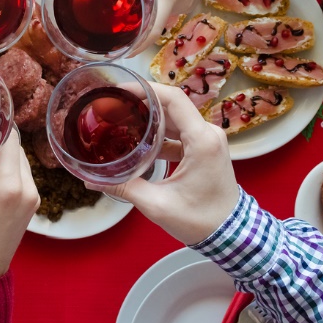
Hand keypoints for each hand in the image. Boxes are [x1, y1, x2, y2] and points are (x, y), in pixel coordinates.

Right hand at [87, 83, 239, 244]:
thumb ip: (125, 188)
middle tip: (114, 106)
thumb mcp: (157, 205)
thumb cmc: (201, 220)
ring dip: (150, 118)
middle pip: (172, 105)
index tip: (121, 91)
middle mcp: (208, 133)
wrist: (231, 234)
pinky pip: (180, 132)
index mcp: (201, 140)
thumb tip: (91, 181)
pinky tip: (139, 141)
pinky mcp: (205, 149)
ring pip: (175, 118)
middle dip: (142, 102)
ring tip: (122, 120)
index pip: (174, 98)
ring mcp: (208, 140)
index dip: (146, 89)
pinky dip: (160, 133)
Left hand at [102, 0, 251, 53]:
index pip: (153, 27)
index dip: (136, 44)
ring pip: (158, 15)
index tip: (119, 53)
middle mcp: (181, 2)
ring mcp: (187, 2)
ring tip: (116, 8)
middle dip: (131, 26)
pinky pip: (167, 7)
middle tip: (106, 23)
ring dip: (142, 13)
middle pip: (152, 23)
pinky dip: (153, 5)